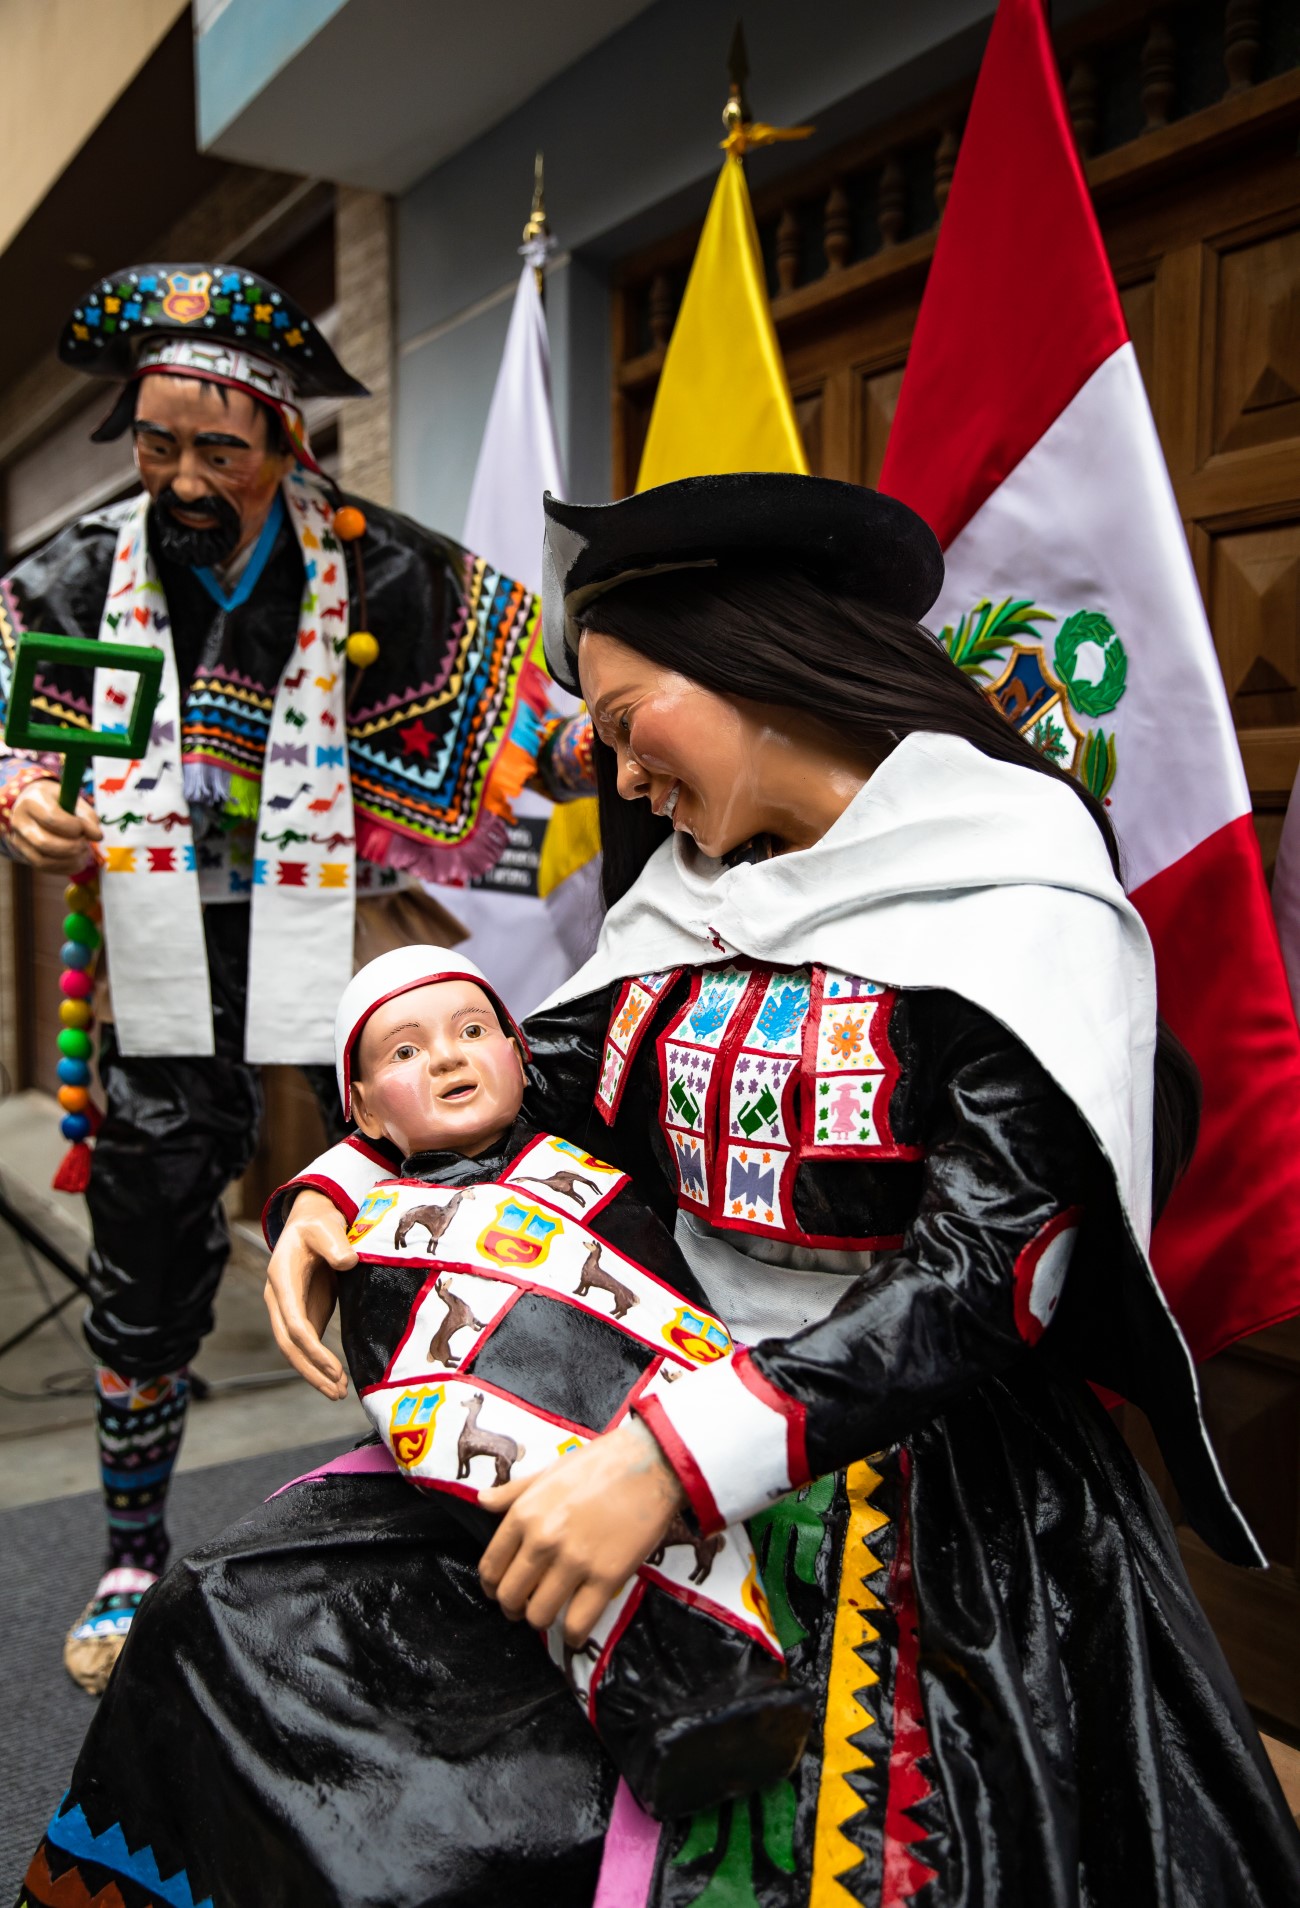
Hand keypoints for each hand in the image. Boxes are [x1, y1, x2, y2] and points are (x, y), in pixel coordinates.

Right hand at [8, 780, 101, 872]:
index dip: (74, 827)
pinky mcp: (23, 855)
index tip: (85, 829)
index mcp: (32, 801)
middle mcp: (19, 821)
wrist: (34, 808)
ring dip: (70, 861)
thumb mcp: (73, 800)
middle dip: (71, 847)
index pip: (52, 818)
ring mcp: (18, 840)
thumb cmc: (57, 802)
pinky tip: (77, 860)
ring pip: (43, 860)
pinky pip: (44, 868)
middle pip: (44, 843)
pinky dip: (65, 868)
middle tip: (85, 844)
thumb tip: (97, 836)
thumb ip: (87, 817)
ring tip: (84, 852)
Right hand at [263, 1188, 357, 1397]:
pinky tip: (336, 1379)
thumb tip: (348, 1262)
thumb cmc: (317, 1224)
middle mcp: (280, 1299)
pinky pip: (307, 1344)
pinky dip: (319, 1363)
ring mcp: (290, 1309)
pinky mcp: (304, 1312)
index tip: (332, 1367)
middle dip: (311, 1370)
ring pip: (295, 1350)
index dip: (311, 1348)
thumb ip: (335, 1243)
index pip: (292, 1321)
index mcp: (282, 1278)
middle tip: (337, 1391)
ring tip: (338, 1393)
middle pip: (289, 1344)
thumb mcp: (325, 1226)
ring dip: (314, 1373)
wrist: (310, 1222)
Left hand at [478, 1417, 684, 1647]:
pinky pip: (578, 1623)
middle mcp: (543, 1540)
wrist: (650, 1464)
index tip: (500, 1591)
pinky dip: (572, 1636)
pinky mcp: (606, 1577)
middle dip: (513, 1608)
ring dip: (540, 1621)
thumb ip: (514, 1491)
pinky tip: (575, 1631)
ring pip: (539, 1615)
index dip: (492, 1587)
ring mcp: (574, 1561)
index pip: (491, 1567)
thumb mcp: (548, 1471)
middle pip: (511, 1596)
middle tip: (524, 1606)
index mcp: (524, 1514)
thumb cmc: (598, 1465)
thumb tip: (481, 1501)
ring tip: (550, 1614)